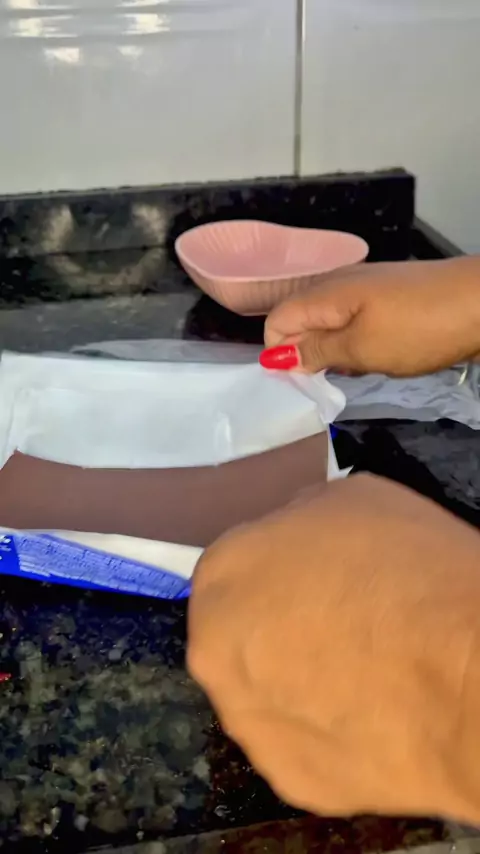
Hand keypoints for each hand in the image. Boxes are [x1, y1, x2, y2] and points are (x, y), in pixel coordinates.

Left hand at [188, 474, 479, 821]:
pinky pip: (300, 746)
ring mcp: (249, 725)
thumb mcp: (350, 500)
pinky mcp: (290, 781)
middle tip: (337, 627)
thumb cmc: (407, 570)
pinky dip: (326, 734)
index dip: (279, 571)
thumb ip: (300, 524)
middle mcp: (213, 655)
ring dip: (295, 684)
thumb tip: (296, 546)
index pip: (234, 570)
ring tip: (361, 676)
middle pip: (237, 636)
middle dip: (275, 630)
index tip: (318, 579)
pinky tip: (370, 717)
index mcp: (221, 578)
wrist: (468, 674)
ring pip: (264, 696)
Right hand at [261, 257, 479, 375]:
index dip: (279, 354)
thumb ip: (316, 351)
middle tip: (330, 382)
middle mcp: (337, 285)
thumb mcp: (361, 348)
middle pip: (300, 321)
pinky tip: (375, 360)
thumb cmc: (418, 328)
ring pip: (328, 325)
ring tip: (357, 372)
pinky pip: (353, 323)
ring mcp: (364, 289)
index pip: (276, 321)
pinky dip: (355, 345)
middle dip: (305, 355)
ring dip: (333, 353)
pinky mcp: (386, 299)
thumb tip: (276, 357)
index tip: (301, 382)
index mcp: (324, 293)